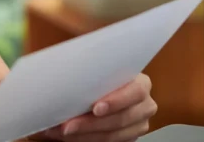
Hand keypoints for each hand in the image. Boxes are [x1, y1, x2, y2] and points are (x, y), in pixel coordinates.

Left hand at [33, 74, 156, 141]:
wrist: (104, 90)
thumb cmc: (99, 76)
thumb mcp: (98, 68)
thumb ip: (89, 69)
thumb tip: (59, 72)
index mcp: (141, 83)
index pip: (136, 91)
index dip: (116, 101)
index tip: (95, 108)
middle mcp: (144, 104)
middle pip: (121, 118)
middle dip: (91, 124)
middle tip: (67, 125)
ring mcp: (138, 124)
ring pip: (113, 135)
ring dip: (84, 135)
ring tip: (61, 132)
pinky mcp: (129, 137)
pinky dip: (86, 140)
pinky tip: (70, 136)